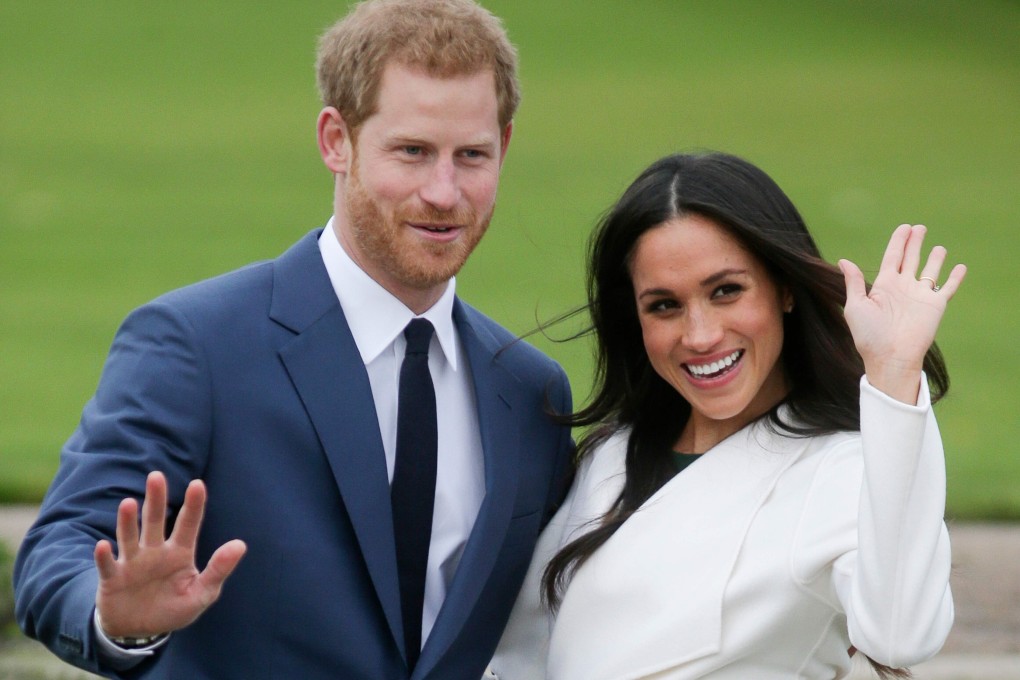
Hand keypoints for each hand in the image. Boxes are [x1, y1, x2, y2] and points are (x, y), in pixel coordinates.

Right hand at [94, 471, 246, 637]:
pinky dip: (104, 557)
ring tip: (128, 503)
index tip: (198, 484)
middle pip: (155, 521)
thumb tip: (240, 544)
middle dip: (156, 499)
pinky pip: (108, 566)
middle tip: (156, 476)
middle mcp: (155, 552)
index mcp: (179, 553)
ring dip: (128, 522)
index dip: (193, 505)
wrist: (141, 631)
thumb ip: (219, 569)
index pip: (188, 524)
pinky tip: (102, 546)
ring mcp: (132, 563)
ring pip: (130, 537)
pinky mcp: (113, 579)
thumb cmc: (174, 608)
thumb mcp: (202, 593)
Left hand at [839, 224, 965, 402]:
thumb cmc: (869, 334)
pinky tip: (960, 267)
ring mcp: (920, 296)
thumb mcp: (856, 306)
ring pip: (930, 271)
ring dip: (935, 259)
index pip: (892, 257)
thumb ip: (854, 282)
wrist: (890, 356)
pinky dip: (955, 277)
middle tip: (919, 227)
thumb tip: (844, 260)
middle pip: (910, 259)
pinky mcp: (936, 305)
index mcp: (884, 286)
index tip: (904, 228)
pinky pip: (948, 288)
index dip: (898, 242)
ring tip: (939, 247)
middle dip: (914, 243)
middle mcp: (903, 288)